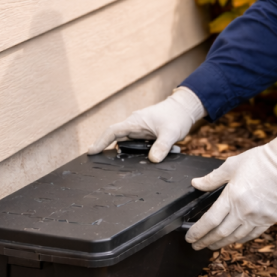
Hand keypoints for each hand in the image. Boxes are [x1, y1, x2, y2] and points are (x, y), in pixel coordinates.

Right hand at [87, 87, 205, 162]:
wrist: (185, 109)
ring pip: (129, 145)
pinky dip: (144, 153)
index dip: (100, 141)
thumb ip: (162, 146)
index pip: (112, 131)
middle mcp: (134, 126)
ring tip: (131, 164)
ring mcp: (139, 131)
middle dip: (111, 152)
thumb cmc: (176, 116)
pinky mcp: (145, 135)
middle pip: (117, 140)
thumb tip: (153, 160)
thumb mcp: (170, 133)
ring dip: (133, 155)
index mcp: (135, 122)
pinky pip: (139, 146)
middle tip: (104, 167)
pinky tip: (156, 157)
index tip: (91, 152)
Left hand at [185, 133, 276, 249]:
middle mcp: (244, 211)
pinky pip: (252, 235)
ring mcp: (258, 217)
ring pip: (236, 237)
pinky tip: (234, 240)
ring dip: (222, 244)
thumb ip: (212, 178)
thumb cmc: (261, 161)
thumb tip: (196, 184)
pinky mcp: (270, 219)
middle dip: (206, 241)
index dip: (198, 232)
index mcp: (232, 196)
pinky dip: (241, 240)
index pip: (210, 221)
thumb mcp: (232, 165)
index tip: (190, 237)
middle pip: (221, 233)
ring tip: (212, 246)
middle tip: (197, 245)